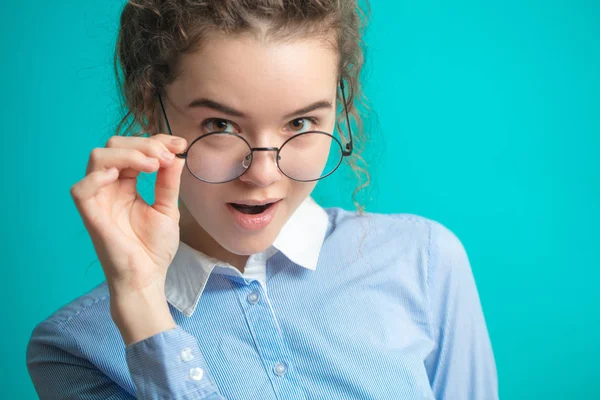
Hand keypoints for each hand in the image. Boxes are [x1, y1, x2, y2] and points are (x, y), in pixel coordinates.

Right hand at [70, 133, 186, 295]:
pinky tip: (121, 176)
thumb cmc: (154, 248)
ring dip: (128, 154)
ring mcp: (99, 199)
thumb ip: (168, 182)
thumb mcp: (168, 209)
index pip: (134, 150)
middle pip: (114, 146)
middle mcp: (110, 187)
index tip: (180, 144)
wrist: (147, 277)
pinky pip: (81, 189)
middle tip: (166, 157)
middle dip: (144, 144)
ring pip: (98, 158)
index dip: (156, 141)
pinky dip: (98, 177)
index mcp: (127, 184)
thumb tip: (176, 155)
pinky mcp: (91, 215)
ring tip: (153, 165)